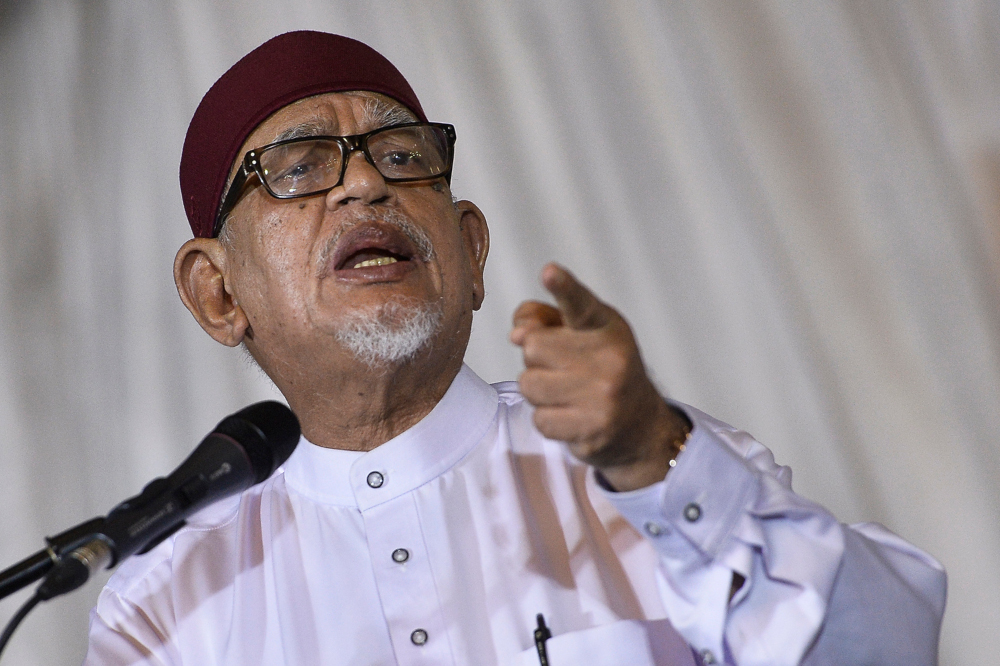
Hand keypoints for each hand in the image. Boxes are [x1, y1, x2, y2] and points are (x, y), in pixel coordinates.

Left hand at [510, 263, 689, 490]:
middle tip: (563, 369)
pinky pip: (539, 419)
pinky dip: (548, 420)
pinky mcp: (593, 429)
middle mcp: (610, 358)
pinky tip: (571, 417)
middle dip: (537, 359)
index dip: (563, 286)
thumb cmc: (599, 369)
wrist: (639, 424)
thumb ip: (542, 320)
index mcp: (605, 326)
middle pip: (532, 347)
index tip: (549, 272)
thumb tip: (516, 334)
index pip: (579, 303)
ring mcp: (603, 395)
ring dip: (538, 391)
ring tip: (566, 393)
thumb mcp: (580, 334)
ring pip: (529, 384)